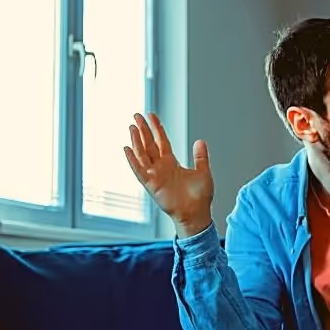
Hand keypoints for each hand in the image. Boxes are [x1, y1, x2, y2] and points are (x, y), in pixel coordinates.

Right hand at [123, 112, 213, 235]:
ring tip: (131, 127)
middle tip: (136, 115)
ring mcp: (155, 176)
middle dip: (143, 130)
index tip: (151, 115)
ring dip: (136, 141)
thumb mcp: (203, 172)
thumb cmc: (200, 197)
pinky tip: (127, 149)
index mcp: (171, 163)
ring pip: (142, 155)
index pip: (162, 141)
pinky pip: (139, 171)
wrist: (197, 214)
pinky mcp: (152, 186)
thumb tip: (200, 141)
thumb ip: (200, 157)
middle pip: (149, 144)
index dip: (156, 128)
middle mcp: (161, 168)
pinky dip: (133, 161)